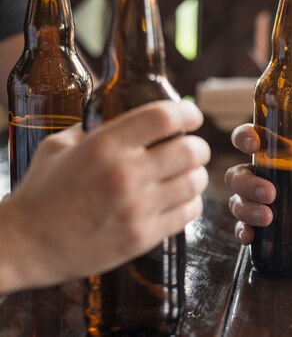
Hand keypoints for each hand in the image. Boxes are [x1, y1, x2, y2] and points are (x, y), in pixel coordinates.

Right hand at [1, 100, 209, 290]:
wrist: (26, 245)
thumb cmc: (41, 192)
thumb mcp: (59, 147)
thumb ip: (93, 129)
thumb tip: (124, 116)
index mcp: (106, 145)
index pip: (165, 117)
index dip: (187, 113)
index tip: (192, 117)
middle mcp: (126, 174)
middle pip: (191, 150)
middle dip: (199, 147)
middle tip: (194, 149)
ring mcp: (137, 208)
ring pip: (195, 182)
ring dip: (197, 175)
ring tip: (188, 175)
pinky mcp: (143, 236)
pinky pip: (188, 213)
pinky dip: (192, 203)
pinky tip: (181, 199)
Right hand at [225, 123, 291, 244]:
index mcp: (272, 151)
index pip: (247, 137)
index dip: (243, 137)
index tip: (254, 144)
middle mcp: (258, 173)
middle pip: (236, 175)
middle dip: (248, 184)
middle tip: (270, 194)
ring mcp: (256, 198)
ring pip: (237, 201)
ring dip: (247, 210)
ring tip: (268, 218)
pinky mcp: (260, 220)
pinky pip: (242, 225)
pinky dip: (242, 231)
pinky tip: (250, 236)